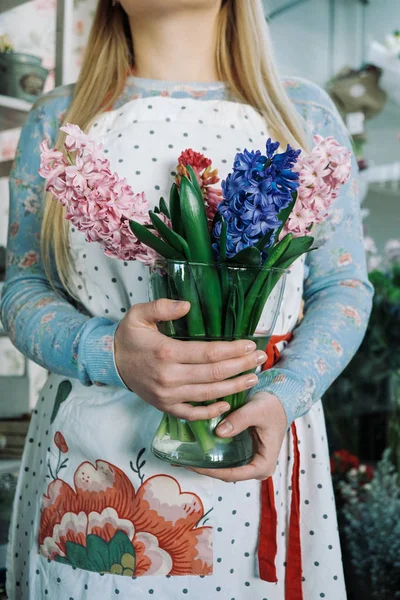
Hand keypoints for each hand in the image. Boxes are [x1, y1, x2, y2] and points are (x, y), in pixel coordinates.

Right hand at [114, 298, 266, 420]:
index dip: (232, 350)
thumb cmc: (128, 337)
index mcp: (166, 352)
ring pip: (208, 394)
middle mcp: (169, 377)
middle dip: (241, 366)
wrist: (110, 362)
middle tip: (260, 359)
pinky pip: (192, 413)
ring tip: (253, 378)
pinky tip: (228, 404)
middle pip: (214, 374)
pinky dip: (211, 411)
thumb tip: (187, 306)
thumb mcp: (139, 314)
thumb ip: (162, 307)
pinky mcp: (165, 406)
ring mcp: (167, 395)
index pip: (209, 353)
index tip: (250, 344)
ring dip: (234, 387)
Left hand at [186, 391, 287, 481]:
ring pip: (224, 468)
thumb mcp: (256, 411)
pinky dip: (212, 455)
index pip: (234, 474)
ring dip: (207, 463)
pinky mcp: (244, 454)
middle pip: (227, 474)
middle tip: (184, 462)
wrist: (280, 400)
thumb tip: (219, 432)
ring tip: (185, 457)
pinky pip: (226, 459)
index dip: (213, 471)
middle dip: (206, 469)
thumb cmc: (272, 406)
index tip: (196, 465)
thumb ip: (239, 420)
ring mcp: (250, 462)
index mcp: (263, 464)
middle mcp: (256, 467)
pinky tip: (196, 448)